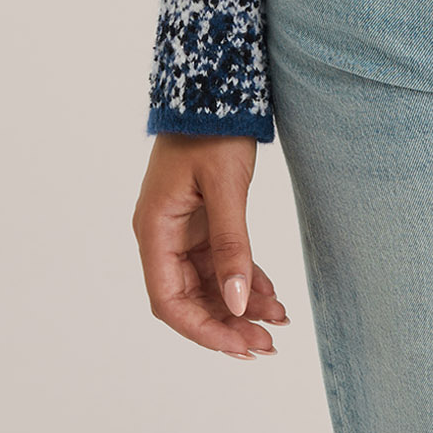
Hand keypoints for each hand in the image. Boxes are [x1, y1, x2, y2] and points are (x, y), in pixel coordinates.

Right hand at [132, 133, 290, 358]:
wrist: (216, 86)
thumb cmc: (212, 129)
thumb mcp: (225, 187)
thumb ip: (231, 245)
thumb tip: (234, 303)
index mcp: (154, 230)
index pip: (168, 301)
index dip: (202, 330)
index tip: (239, 346)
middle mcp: (163, 235)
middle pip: (189, 299)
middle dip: (226, 324)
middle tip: (267, 344)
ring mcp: (183, 229)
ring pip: (208, 284)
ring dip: (239, 304)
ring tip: (278, 322)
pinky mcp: (202, 221)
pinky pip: (220, 262)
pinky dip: (244, 279)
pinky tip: (270, 295)